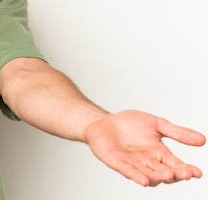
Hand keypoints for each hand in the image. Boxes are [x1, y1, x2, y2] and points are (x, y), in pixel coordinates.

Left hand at [85, 110, 205, 185]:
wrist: (104, 121)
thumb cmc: (129, 124)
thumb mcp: (156, 124)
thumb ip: (177, 132)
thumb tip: (203, 140)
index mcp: (159, 153)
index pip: (176, 164)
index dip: (186, 169)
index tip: (197, 173)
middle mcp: (147, 162)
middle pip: (164, 172)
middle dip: (175, 174)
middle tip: (185, 174)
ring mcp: (132, 164)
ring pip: (148, 175)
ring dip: (158, 177)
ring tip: (168, 176)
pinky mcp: (117, 162)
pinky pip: (128, 171)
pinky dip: (136, 176)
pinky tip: (143, 180)